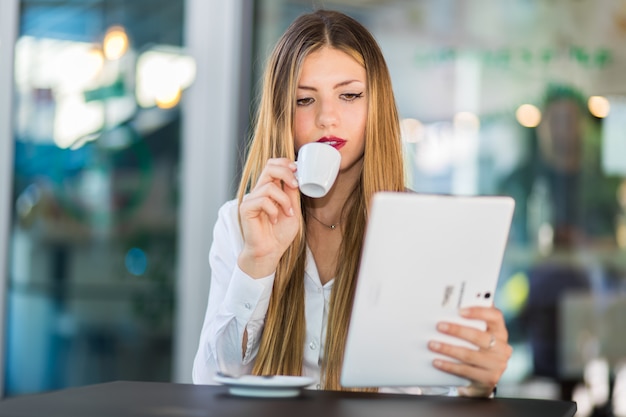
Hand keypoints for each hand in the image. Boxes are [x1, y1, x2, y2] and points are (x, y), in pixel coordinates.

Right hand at [238, 158, 300, 277]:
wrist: (270, 252)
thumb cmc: (280, 233)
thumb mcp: (293, 210)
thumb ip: (292, 194)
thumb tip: (296, 176)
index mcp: (269, 189)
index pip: (272, 166)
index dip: (283, 162)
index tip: (296, 169)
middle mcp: (259, 192)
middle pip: (269, 167)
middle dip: (285, 173)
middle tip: (295, 185)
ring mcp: (251, 199)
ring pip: (269, 187)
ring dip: (284, 201)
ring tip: (287, 214)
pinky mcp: (246, 209)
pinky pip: (262, 200)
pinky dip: (273, 210)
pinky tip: (274, 220)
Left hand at [428, 306, 511, 397]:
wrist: (483, 378)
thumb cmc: (477, 348)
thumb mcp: (479, 333)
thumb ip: (470, 321)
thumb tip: (450, 308)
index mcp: (500, 331)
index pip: (495, 317)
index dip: (479, 312)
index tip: (460, 311)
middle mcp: (502, 347)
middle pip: (479, 337)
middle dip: (457, 331)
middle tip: (439, 326)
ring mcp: (497, 364)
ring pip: (469, 355)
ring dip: (448, 349)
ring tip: (432, 344)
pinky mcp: (489, 379)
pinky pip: (465, 371)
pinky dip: (448, 366)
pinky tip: (437, 361)